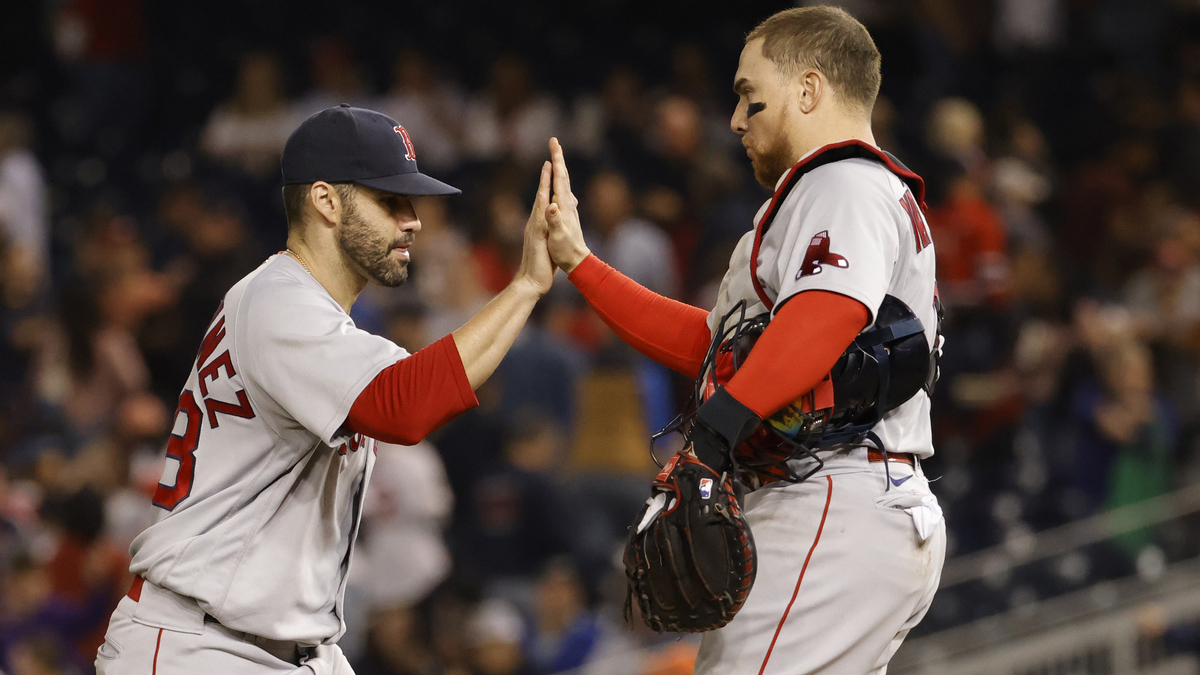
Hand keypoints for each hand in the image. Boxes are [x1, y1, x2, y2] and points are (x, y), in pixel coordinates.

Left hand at [514, 160, 555, 295]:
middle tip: (550, 160)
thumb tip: (548, 211)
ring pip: (543, 203)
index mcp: (537, 224)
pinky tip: (550, 204)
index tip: (549, 162)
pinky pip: (544, 214)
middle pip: (542, 195)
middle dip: (546, 178)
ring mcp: (536, 229)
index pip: (542, 196)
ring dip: (547, 187)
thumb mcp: (542, 246)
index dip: (546, 179)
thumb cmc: (538, 267)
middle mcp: (535, 223)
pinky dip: (548, 203)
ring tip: (550, 176)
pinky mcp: (539, 236)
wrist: (529, 283)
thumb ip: (544, 228)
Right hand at [545, 138, 590, 272]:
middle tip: (554, 142)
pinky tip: (562, 188)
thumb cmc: (565, 252)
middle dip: (558, 158)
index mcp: (563, 205)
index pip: (559, 177)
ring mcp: (570, 209)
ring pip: (565, 183)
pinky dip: (561, 184)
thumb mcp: (557, 237)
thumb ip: (554, 221)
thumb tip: (551, 206)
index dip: (556, 159)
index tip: (554, 143)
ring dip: (560, 170)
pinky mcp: (569, 216)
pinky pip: (564, 194)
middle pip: (563, 176)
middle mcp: (568, 204)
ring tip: (556, 160)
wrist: (578, 263)